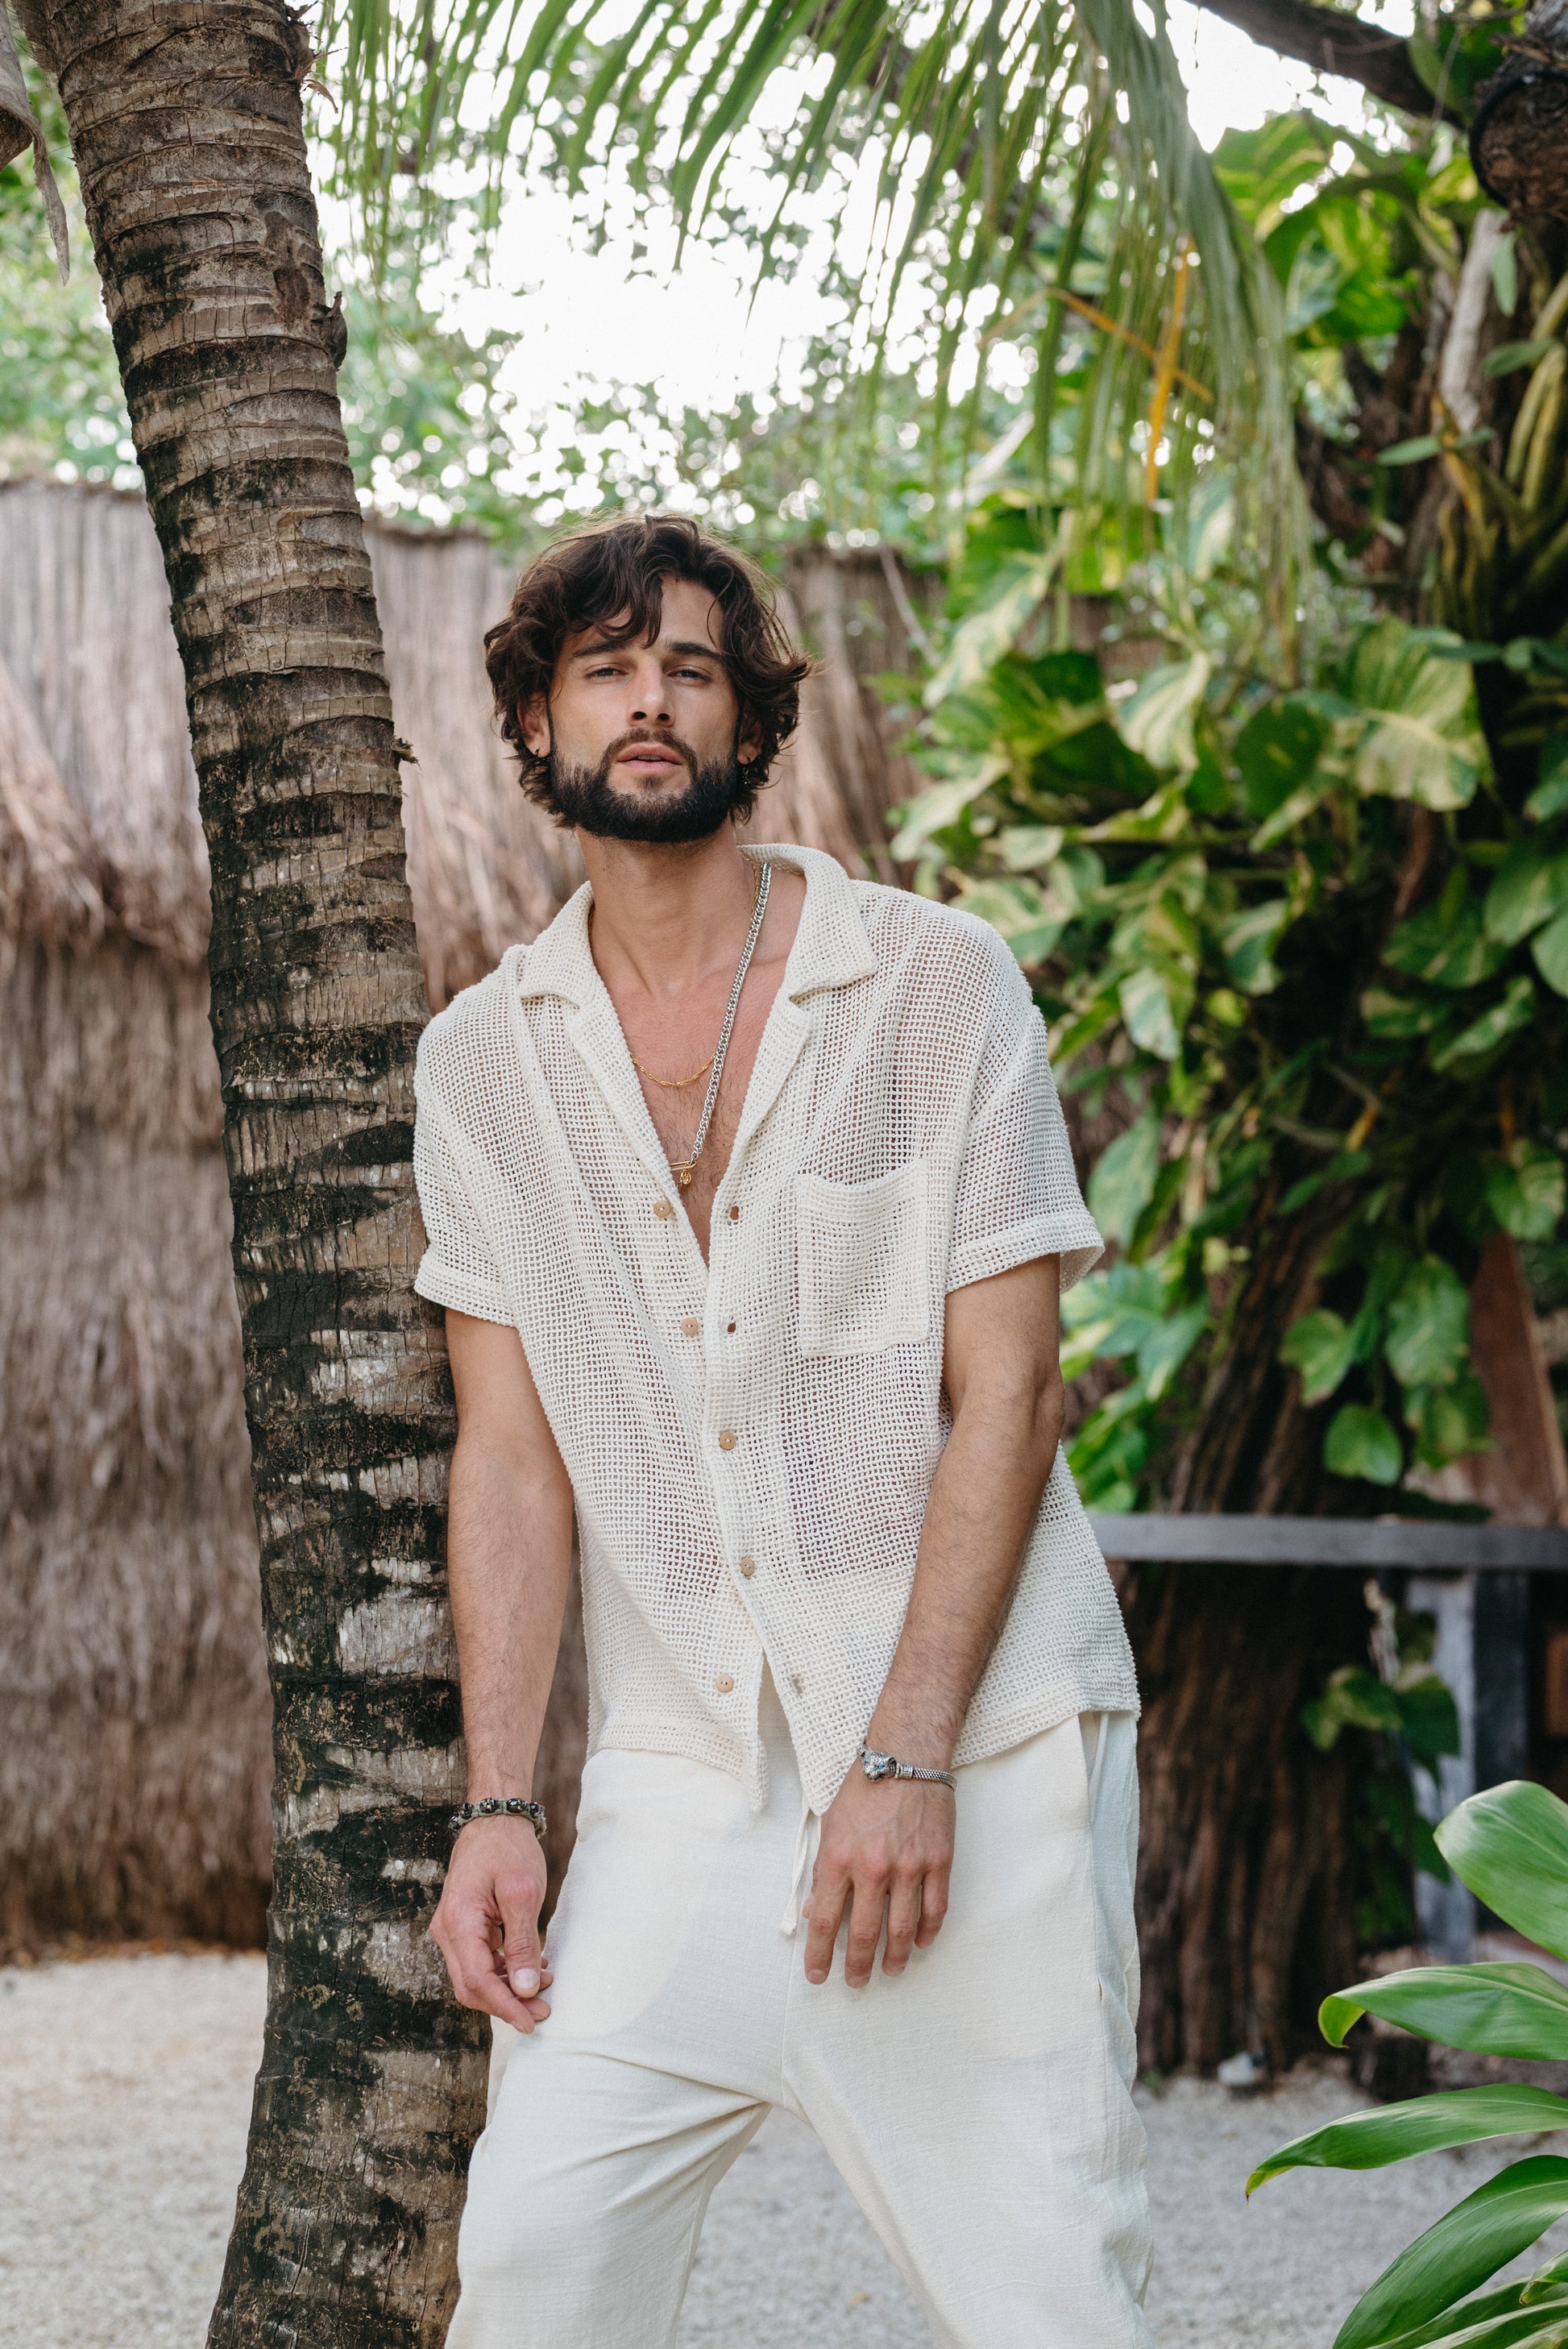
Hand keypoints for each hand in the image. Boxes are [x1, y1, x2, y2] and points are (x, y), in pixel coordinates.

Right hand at [429, 1817, 554, 2031]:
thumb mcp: (523, 1893)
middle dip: (508, 2003)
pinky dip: (504, 1970)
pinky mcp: (463, 1927)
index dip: (504, 2007)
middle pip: (472, 1986)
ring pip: (476, 1977)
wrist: (494, 1818)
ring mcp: (452, 1929)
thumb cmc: (508, 1849)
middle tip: (543, 2009)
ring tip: (544, 1984)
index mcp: (458, 1922)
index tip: (531, 2021)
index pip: (477, 1981)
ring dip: (508, 1988)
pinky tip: (531, 1967)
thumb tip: (525, 1989)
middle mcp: (447, 1930)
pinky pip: (480, 1960)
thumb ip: (523, 1942)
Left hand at [803, 1768, 954, 1987]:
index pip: (824, 1920)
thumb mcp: (830, 1825)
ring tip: (891, 1970)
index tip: (817, 1975)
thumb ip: (824, 1870)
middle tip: (856, 1982)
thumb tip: (814, 1910)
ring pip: (903, 1929)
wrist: (906, 1755)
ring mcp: (909, 1866)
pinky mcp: (938, 1861)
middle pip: (864, 1934)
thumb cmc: (864, 1788)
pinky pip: (935, 1909)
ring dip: (896, 1957)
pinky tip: (921, 1943)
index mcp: (839, 1858)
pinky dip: (928, 1933)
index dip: (819, 1955)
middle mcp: (873, 1867)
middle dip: (858, 1966)